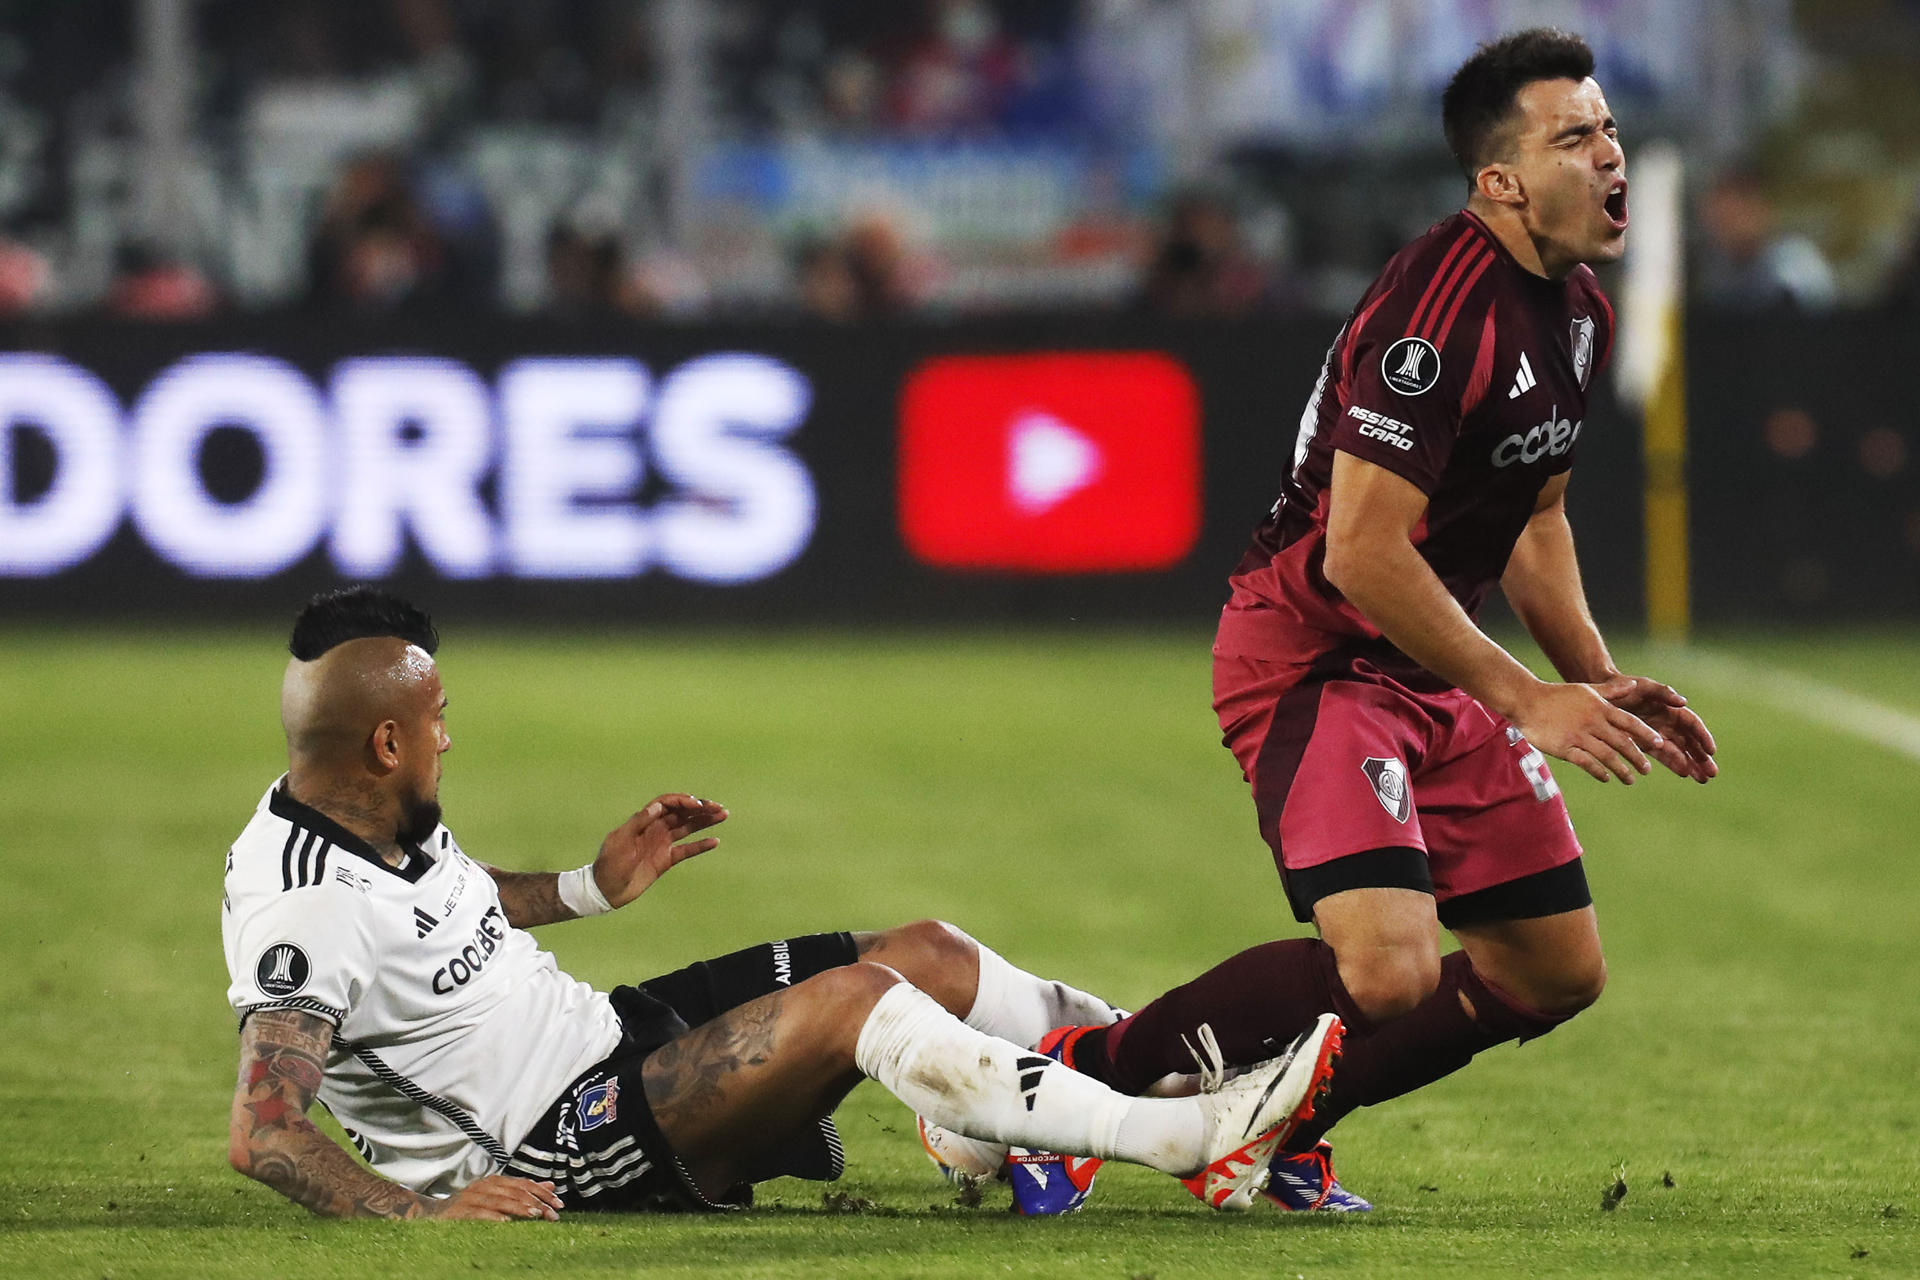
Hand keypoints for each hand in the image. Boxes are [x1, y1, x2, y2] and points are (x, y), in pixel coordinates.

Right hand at [428, 1175, 561, 1221]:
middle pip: (516, 1191)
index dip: (543, 1193)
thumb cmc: (468, 1207)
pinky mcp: (459, 1211)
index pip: (524, 1184)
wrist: (431, 1214)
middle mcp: (484, 1185)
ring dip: (519, 1207)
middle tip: (553, 1214)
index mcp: (495, 1181)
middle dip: (537, 1203)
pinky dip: (493, 1217)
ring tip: (535, 1214)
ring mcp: (471, 1197)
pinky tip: (507, 1223)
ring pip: (500, 1200)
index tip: (559, 1204)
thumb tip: (551, 1186)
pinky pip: (479, 1214)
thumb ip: (523, 1192)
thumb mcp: (497, 1197)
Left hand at [592, 794, 728, 908]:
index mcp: (643, 821)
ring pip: (687, 828)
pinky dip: (700, 845)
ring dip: (704, 821)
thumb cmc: (609, 864)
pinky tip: (714, 841)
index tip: (697, 805)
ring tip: (723, 815)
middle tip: (718, 808)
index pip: (667, 804)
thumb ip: (639, 822)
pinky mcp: (666, 860)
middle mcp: (655, 829)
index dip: (683, 801)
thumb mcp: (620, 841)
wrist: (606, 890)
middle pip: (681, 813)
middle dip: (700, 808)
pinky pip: (687, 850)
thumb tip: (658, 806)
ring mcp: (662, 844)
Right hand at [1509, 680, 1664, 784]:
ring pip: (1607, 755)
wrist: (1528, 701)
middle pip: (1622, 742)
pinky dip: (1598, 771)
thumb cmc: (1558, 695)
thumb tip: (1633, 685)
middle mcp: (1592, 722)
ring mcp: (1578, 736)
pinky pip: (1586, 762)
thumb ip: (1611, 691)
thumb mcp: (1587, 689)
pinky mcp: (1565, 748)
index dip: (1646, 734)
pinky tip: (1606, 778)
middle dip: (1637, 757)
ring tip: (1630, 780)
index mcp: (1600, 708)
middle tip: (1647, 770)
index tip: (1659, 744)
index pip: (1629, 722)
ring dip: (1621, 769)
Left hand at [1593, 674, 1718, 783]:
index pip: (1692, 724)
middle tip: (1712, 773)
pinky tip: (1685, 774)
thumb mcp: (1644, 686)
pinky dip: (1674, 764)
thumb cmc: (1624, 686)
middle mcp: (1667, 722)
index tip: (1711, 751)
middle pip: (1689, 742)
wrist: (1602, 692)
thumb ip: (1663, 693)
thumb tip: (1683, 701)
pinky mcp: (1645, 743)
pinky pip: (1663, 755)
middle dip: (1701, 757)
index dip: (1703, 737)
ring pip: (1679, 752)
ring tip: (1703, 780)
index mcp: (1671, 708)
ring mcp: (1657, 734)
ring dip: (1691, 765)